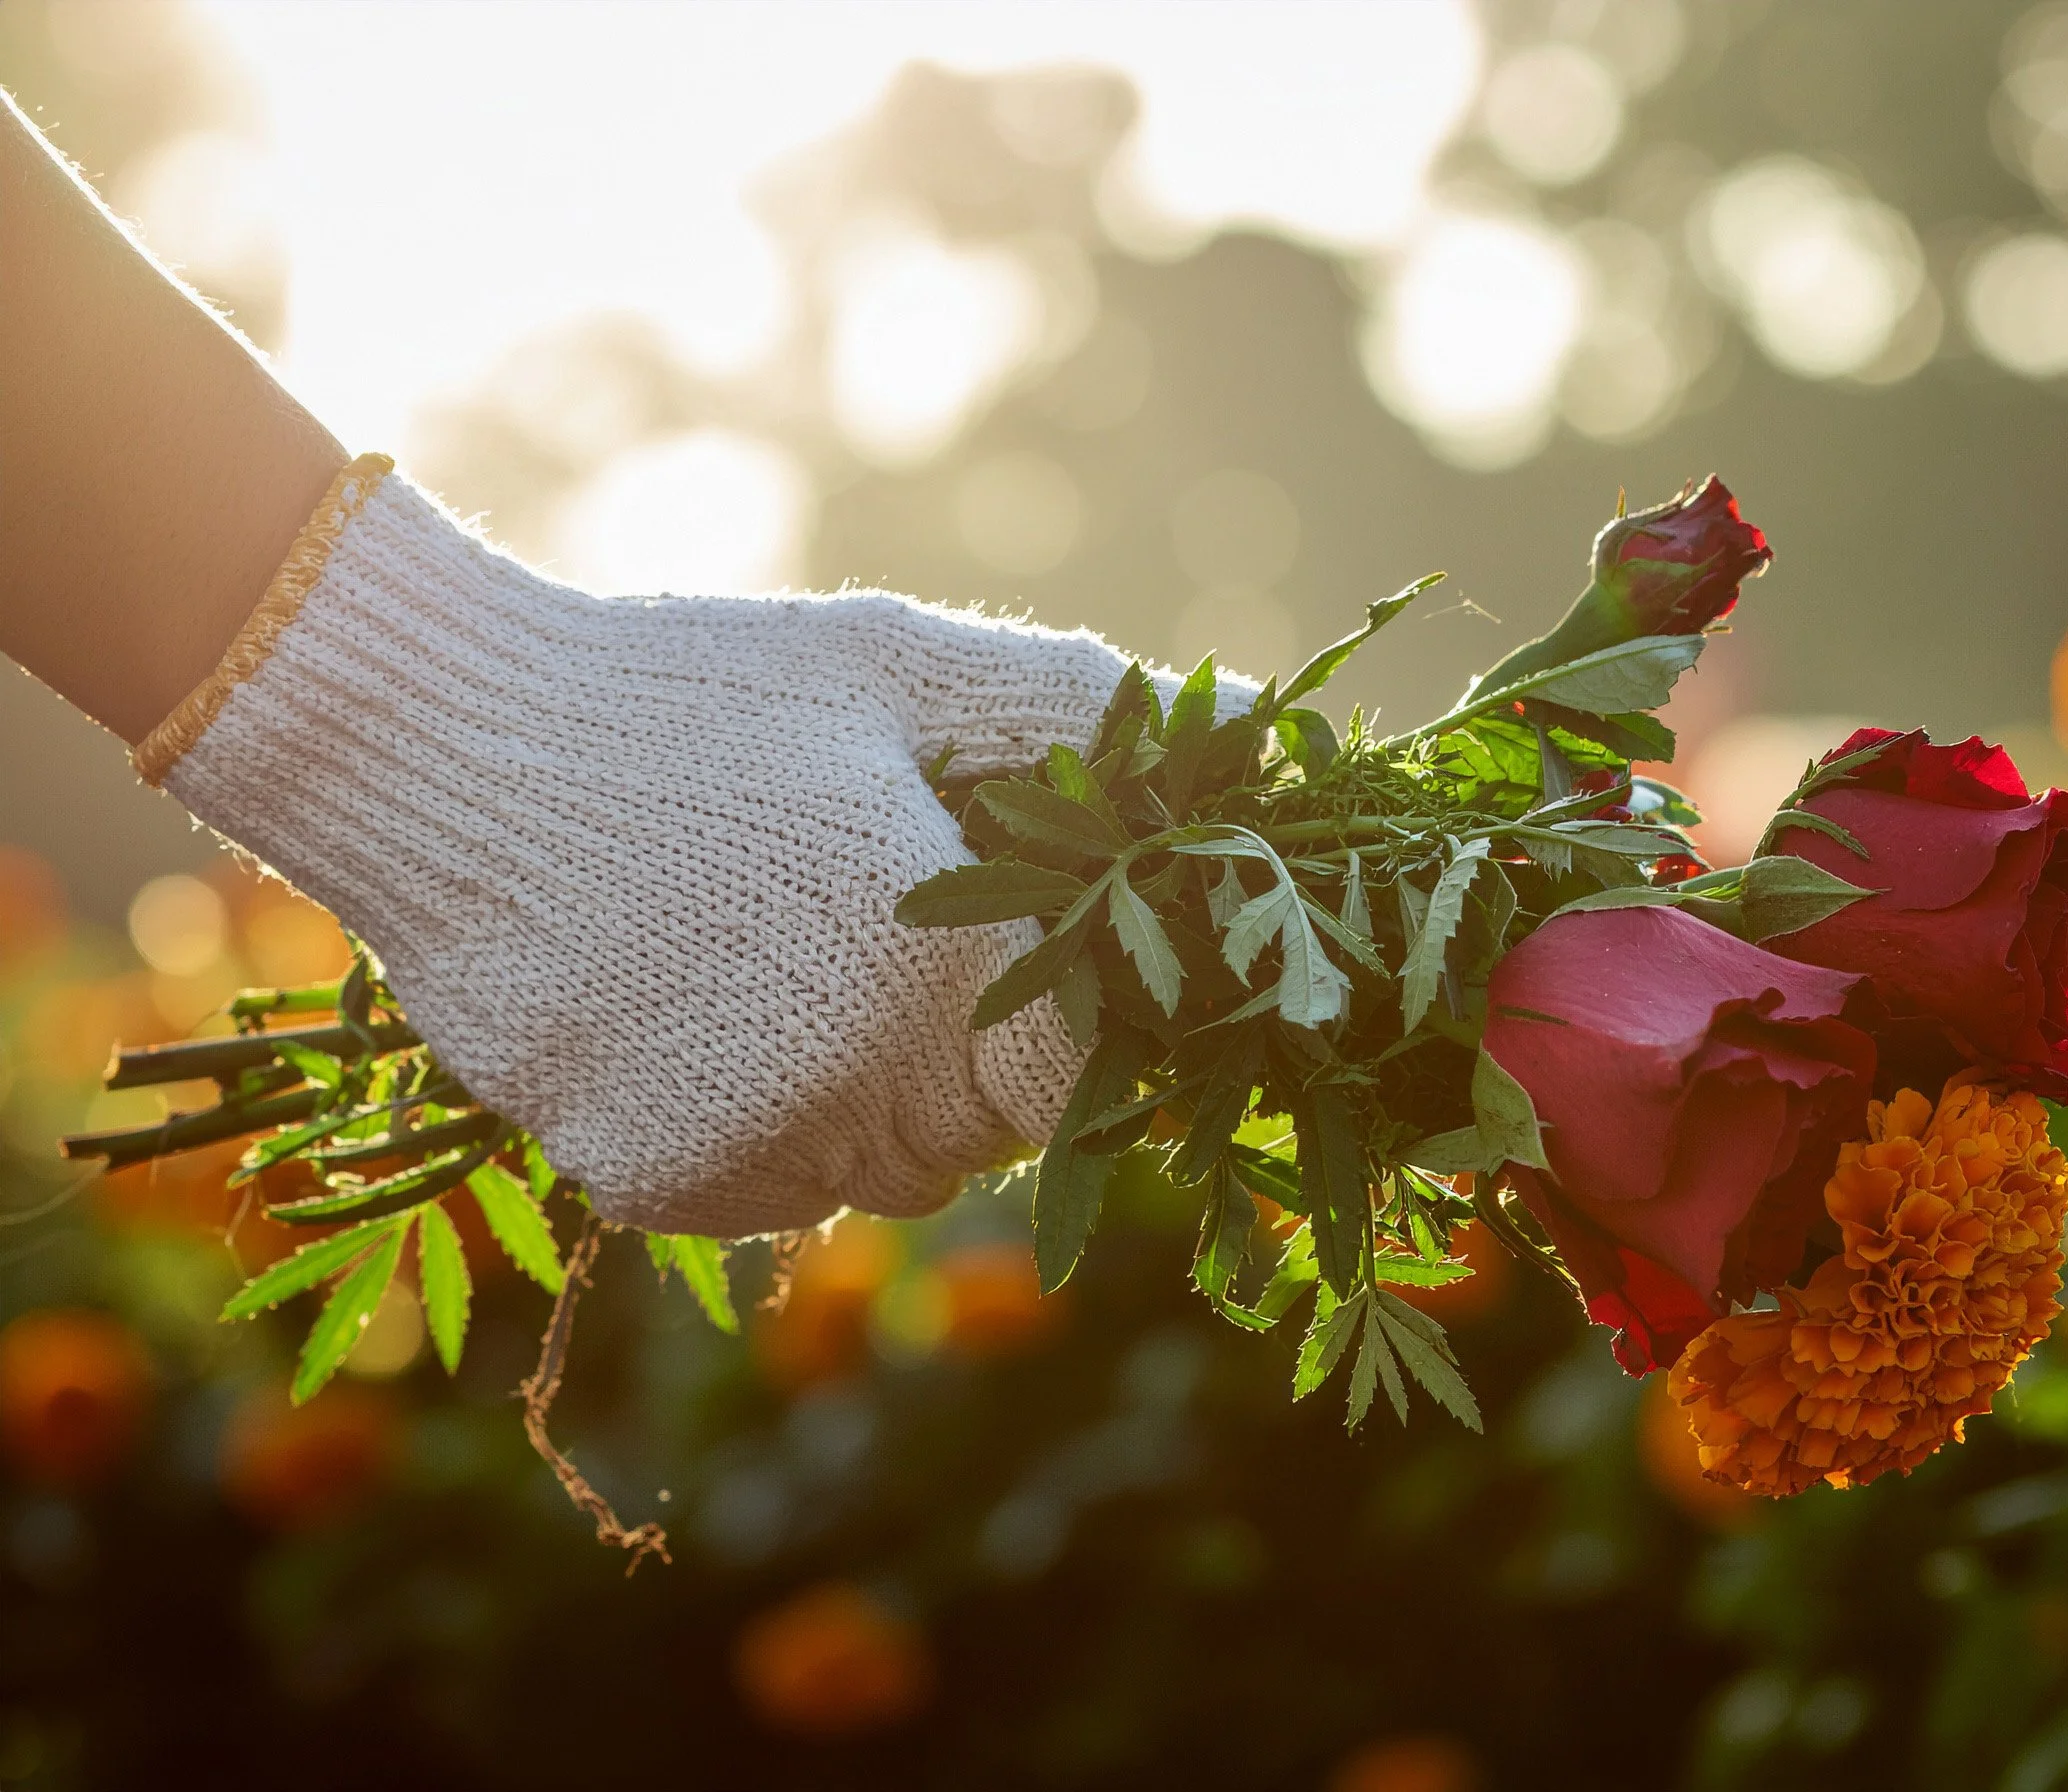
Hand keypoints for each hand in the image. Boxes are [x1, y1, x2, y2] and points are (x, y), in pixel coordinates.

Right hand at [151, 463, 1254, 1234]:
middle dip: (977, 1051)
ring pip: (879, 1175)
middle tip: (897, 935)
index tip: (1028, 944)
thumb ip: (1088, 710)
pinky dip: (771, 1127)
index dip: (1075, 1010)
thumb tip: (1253, 731)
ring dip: (873, 1097)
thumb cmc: (697, 692)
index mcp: (929, 969)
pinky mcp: (638, 1185)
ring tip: (796, 958)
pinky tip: (716, 1008)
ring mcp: (732, 1151)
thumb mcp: (905, 667)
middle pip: (985, 1136)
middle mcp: (841, 1091)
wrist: (442, 743)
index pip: (1082, 1072)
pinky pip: (768, 1190)